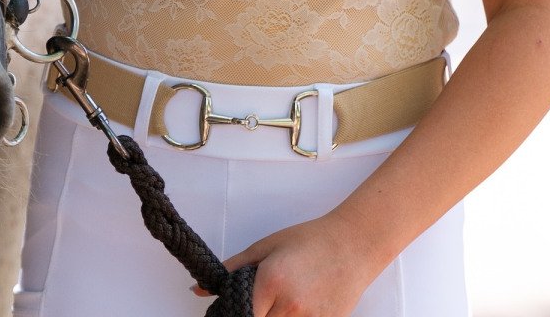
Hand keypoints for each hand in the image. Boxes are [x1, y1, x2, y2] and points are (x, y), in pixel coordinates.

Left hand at [191, 212, 381, 316]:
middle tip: (261, 298)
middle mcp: (289, 306)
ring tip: (281, 298)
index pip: (240, 314)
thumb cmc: (308, 240)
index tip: (232, 308)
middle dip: (254, 313)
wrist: (352, 245)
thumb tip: (197, 289)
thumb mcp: (266, 246)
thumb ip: (233, 269)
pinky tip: (299, 304)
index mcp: (270, 282)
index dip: (234, 312)